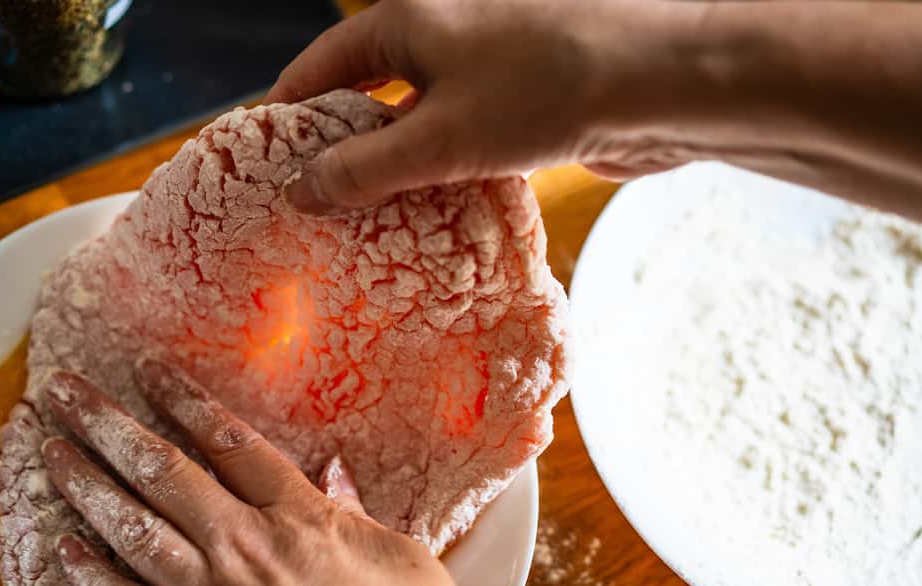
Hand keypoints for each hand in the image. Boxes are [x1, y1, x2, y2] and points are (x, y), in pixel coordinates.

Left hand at [40, 361, 552, 585]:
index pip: (230, 442)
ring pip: (130, 527)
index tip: (149, 372)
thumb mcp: (405, 562)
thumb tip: (336, 478)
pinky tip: (60, 550)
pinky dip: (87, 577)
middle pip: (162, 469)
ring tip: (47, 451)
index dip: (184, 401)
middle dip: (105, 422)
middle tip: (64, 389)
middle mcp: (247, 546)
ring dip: (83, 483)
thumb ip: (358, 516)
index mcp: (303, 518)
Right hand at [267, 0, 702, 212]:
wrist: (660, 84)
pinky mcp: (523, 103)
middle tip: (311, 209)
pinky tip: (430, 221)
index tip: (260, 166)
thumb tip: (298, 192)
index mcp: (407, 20)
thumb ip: (362, 169)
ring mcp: (485, 67)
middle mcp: (441, 34)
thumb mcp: (438, 139)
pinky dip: (440, 176)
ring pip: (417, 123)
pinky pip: (462, 140)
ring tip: (363, 229)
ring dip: (393, 172)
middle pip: (367, 94)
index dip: (285, 116)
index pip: (319, 65)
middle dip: (339, 150)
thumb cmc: (545, 90)